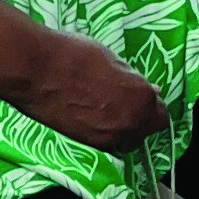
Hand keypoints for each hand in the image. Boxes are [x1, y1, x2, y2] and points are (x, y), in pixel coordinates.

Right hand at [0, 27, 169, 152]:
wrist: (38, 70)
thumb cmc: (76, 55)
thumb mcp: (114, 60)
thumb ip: (133, 81)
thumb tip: (147, 89)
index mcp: (142, 98)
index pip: (161, 113)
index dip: (151, 105)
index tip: (141, 98)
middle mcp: (131, 123)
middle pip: (146, 130)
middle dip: (140, 119)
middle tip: (125, 105)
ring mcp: (109, 137)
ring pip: (127, 140)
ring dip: (123, 129)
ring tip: (107, 113)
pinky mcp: (87, 143)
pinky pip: (107, 142)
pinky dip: (105, 133)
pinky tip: (92, 118)